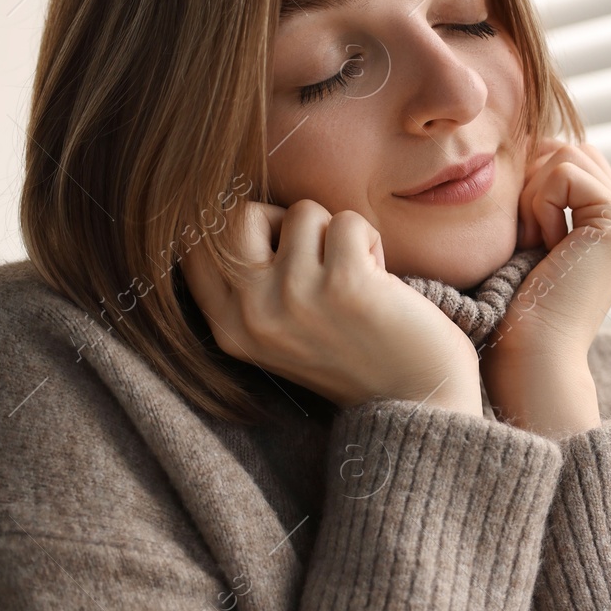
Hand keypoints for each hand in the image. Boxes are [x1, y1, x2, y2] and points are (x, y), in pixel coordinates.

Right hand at [180, 199, 483, 416]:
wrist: (416, 400)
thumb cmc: (353, 354)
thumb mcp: (279, 330)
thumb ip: (250, 284)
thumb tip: (238, 209)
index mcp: (229, 328)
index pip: (194, 245)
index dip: (241, 229)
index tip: (281, 250)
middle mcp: (252, 315)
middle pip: (239, 215)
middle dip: (287, 221)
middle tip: (319, 256)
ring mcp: (296, 300)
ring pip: (303, 212)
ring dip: (337, 234)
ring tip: (356, 275)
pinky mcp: (345, 286)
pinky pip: (348, 221)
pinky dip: (370, 240)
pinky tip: (380, 279)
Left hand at [483, 139, 610, 436]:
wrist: (531, 353)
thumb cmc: (516, 306)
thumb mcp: (534, 235)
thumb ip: (548, 192)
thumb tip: (537, 140)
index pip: (572, 160)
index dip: (535, 183)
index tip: (526, 237)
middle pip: (571, 150)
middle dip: (535, 184)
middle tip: (528, 239)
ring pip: (567, 154)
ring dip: (535, 196)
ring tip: (536, 244)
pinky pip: (565, 173)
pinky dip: (541, 204)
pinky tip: (545, 246)